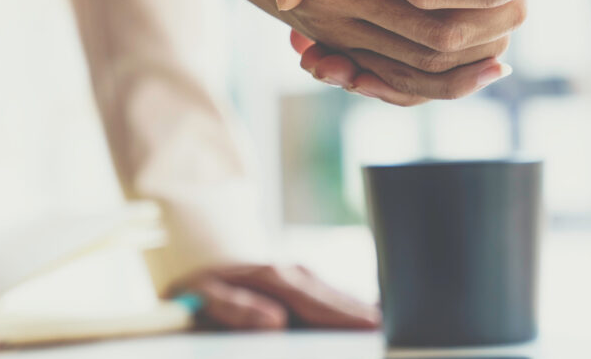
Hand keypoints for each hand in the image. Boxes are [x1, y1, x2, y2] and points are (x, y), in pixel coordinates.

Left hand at [174, 264, 379, 329]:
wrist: (198, 258)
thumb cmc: (199, 285)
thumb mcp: (203, 296)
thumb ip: (235, 309)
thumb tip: (275, 324)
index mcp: (273, 278)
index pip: (317, 303)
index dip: (347, 316)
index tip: (374, 327)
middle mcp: (295, 273)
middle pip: (336, 300)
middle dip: (364, 315)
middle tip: (392, 332)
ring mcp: (303, 277)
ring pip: (338, 297)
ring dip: (361, 311)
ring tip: (386, 327)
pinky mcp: (305, 284)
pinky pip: (333, 297)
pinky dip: (350, 308)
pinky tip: (369, 316)